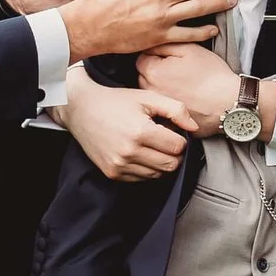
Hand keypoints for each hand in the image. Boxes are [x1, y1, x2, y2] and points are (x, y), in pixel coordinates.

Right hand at [61, 69, 195, 180]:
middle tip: (166, 140)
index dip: (180, 139)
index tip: (171, 131)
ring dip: (160, 162)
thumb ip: (176, 109)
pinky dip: (146, 168)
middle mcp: (129, 152)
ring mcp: (119, 165)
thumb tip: (194, 127)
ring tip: (151, 144)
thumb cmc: (116, 101)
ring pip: (158, 174)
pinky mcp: (113, 173)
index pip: (178, 147)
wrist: (81, 109)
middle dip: (174, 153)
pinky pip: (141, 178)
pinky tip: (139, 152)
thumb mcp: (148, 97)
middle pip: (170, 165)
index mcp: (140, 132)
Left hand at [137, 45, 241, 130]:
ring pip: (152, 93)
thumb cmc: (212, 75)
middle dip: (155, 71)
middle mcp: (151, 92)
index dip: (155, 55)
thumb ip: (164, 44)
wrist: (230, 103)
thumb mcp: (190, 49)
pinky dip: (168, 104)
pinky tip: (183, 100)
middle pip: (143, 77)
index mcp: (154, 72)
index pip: (141, 59)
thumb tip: (150, 45)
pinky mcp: (168, 122)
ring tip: (182, 85)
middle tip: (177, 70)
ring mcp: (159, 109)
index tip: (169, 57)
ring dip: (160, 87)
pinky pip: (161, 110)